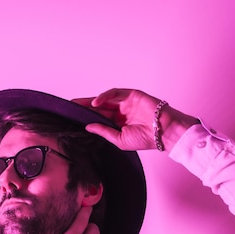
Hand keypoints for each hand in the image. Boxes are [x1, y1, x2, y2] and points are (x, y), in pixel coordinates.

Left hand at [72, 88, 198, 150]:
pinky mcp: (132, 95)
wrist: (164, 133)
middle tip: (69, 106)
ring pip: (105, 99)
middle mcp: (121, 112)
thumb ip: (103, 132)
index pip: (99, 117)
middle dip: (84, 106)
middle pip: (99, 107)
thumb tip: (88, 127)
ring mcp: (126, 103)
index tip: (71, 117)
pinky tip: (95, 103)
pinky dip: (105, 96)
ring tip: (78, 104)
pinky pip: (115, 93)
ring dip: (91, 101)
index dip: (86, 116)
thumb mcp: (119, 139)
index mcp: (118, 123)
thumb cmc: (146, 139)